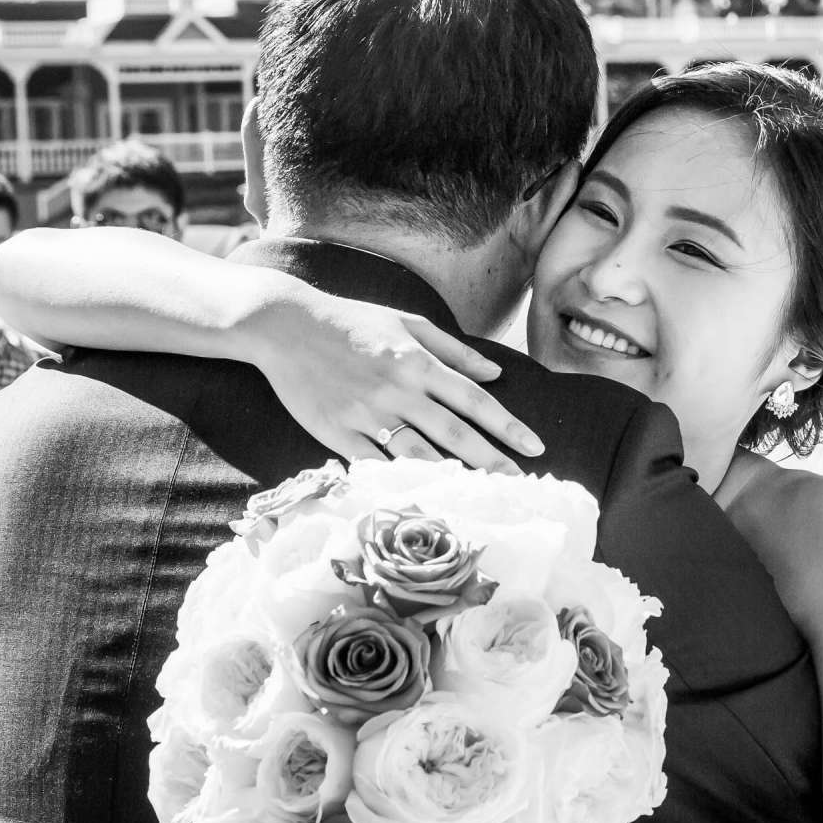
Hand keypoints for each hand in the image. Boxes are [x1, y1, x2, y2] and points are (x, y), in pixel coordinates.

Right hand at [248, 288, 543, 472]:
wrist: (287, 326)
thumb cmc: (353, 322)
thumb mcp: (407, 323)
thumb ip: (454, 350)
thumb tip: (496, 375)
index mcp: (418, 361)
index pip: (474, 399)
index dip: (508, 426)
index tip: (535, 447)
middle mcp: (397, 388)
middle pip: (454, 433)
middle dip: (491, 461)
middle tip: (517, 484)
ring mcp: (366, 413)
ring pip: (417, 454)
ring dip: (450, 478)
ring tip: (479, 498)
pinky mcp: (336, 433)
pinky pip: (374, 465)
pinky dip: (398, 482)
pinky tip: (423, 500)